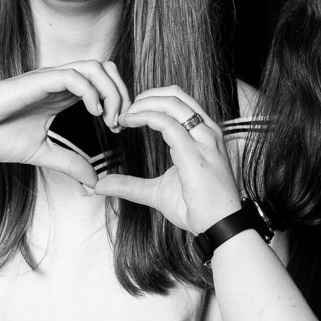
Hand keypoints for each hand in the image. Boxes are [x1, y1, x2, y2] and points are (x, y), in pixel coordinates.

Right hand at [0, 60, 128, 186]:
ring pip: (95, 67)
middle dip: (122, 93)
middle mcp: (58, 82)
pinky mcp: (35, 81)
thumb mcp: (42, 154)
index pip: (103, 83)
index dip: (119, 102)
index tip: (117, 130)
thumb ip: (70, 163)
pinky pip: (73, 76)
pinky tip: (93, 114)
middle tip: (119, 124)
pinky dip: (91, 92)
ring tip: (108, 120)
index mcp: (62, 95)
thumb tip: (95, 181)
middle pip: (106, 68)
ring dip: (111, 92)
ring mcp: (48, 79)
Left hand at [91, 86, 240, 232]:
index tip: (130, 113)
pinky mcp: (195, 153)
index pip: (179, 100)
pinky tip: (129, 122)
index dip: (152, 99)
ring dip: (142, 104)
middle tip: (123, 111)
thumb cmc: (197, 208)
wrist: (219, 227)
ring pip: (172, 102)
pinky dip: (145, 117)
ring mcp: (204, 140)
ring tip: (124, 116)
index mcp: (204, 134)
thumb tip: (100, 186)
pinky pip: (168, 124)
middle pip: (175, 94)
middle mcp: (207, 131)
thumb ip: (130, 185)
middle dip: (145, 96)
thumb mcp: (157, 192)